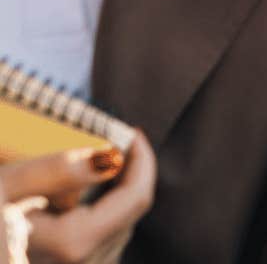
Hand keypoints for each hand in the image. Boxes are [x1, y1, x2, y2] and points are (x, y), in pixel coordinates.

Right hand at [1, 134, 155, 263]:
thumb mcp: (3, 186)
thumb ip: (58, 168)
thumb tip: (111, 157)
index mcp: (74, 243)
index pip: (136, 196)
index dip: (141, 160)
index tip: (131, 132)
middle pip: (131, 213)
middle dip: (129, 174)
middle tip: (117, 142)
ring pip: (119, 231)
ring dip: (116, 196)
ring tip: (98, 165)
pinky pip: (100, 246)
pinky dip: (100, 217)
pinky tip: (79, 199)